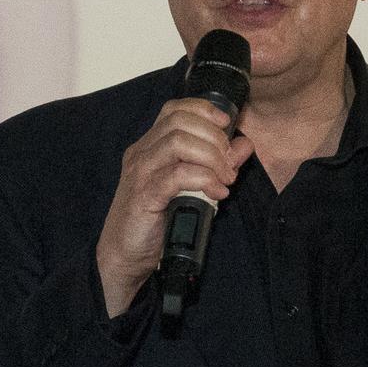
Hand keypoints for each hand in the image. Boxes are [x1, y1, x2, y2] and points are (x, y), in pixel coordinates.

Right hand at [97, 98, 255, 318]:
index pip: (174, 110)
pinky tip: (217, 193)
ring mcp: (140, 173)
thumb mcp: (190, 187)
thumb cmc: (155, 222)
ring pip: (178, 143)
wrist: (124, 256)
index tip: (227, 125)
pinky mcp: (144, 195)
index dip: (204, 110)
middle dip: (213, 136)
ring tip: (225, 179)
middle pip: (179, 121)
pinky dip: (203, 180)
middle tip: (230, 162)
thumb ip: (215, 163)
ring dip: (211, 157)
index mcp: (150, 147)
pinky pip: (176, 175)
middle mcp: (142, 153)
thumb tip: (243, 145)